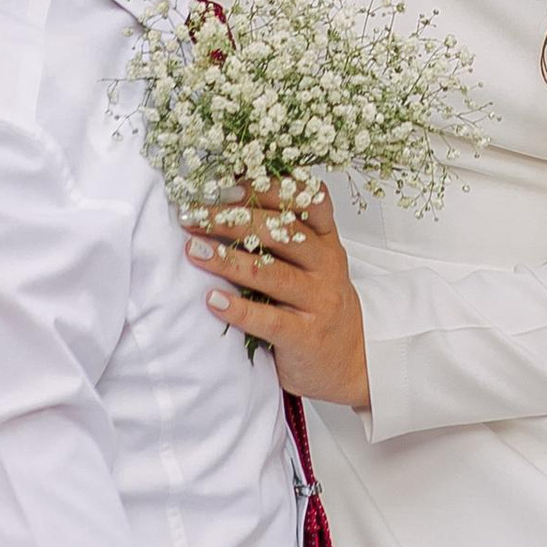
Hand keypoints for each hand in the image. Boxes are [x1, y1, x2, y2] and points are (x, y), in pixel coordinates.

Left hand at [185, 181, 369, 409]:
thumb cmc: (321, 305)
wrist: (352, 361)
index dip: (269, 187)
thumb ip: (286, 236)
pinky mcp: (306, 336)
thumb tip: (231, 201)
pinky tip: (213, 299)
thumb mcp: (315, 263)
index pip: (307, 199)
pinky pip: (270, 320)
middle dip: (232, 219)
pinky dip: (239, 309)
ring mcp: (317, 301)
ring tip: (195, 250)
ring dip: (227, 259)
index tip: (230, 185)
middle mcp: (325, 266)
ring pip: (271, 272)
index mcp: (327, 241)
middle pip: (280, 231)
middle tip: (196, 215)